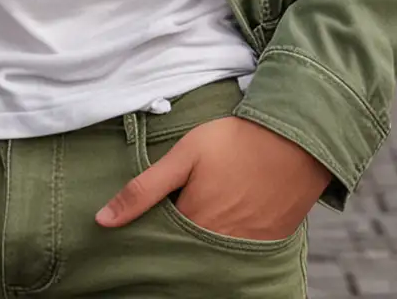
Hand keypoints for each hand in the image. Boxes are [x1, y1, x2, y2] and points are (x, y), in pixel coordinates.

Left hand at [96, 115, 328, 241]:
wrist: (295, 141)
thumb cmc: (236, 142)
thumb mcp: (184, 156)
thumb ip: (143, 190)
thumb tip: (102, 221)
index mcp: (192, 225)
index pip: (160, 242)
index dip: (152, 229)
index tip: (151, 216)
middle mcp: (216, 247)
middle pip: (184, 254)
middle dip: (174, 242)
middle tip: (181, 210)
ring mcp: (242, 250)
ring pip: (208, 256)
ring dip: (199, 243)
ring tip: (201, 214)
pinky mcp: (265, 247)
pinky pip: (235, 256)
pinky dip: (224, 245)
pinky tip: (225, 220)